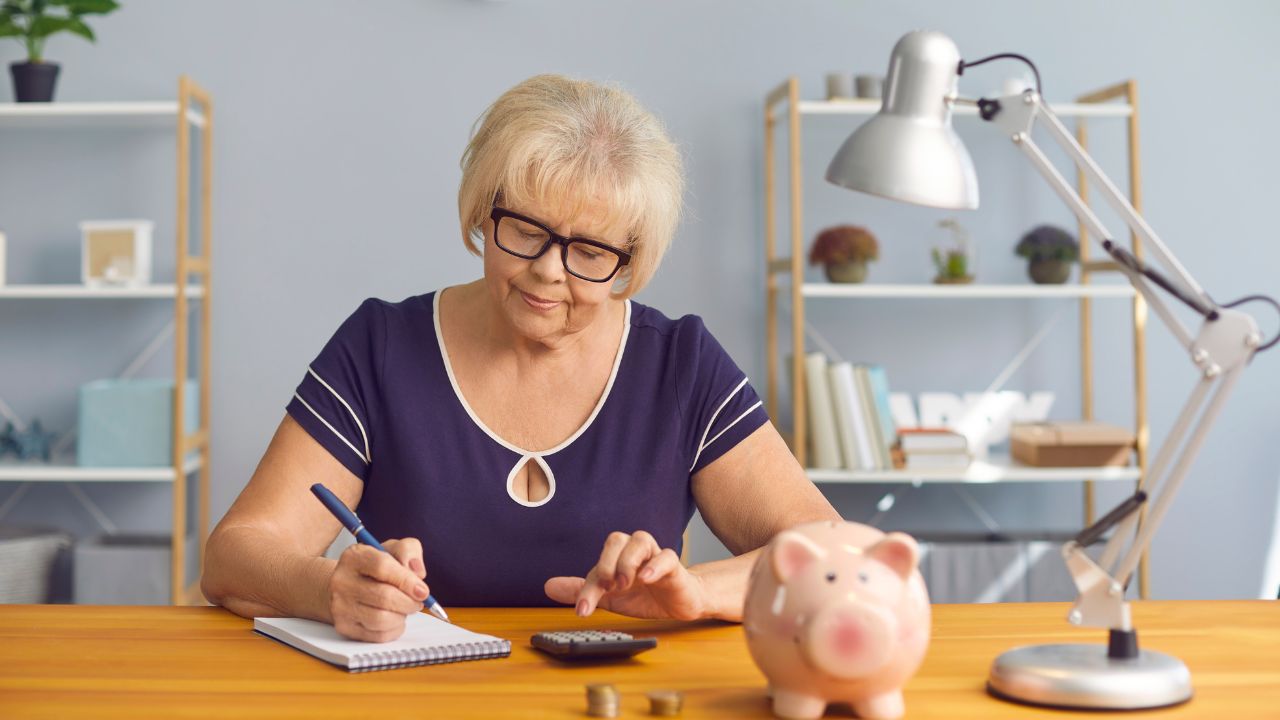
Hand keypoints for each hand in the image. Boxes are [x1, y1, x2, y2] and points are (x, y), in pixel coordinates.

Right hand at [328, 538, 429, 641]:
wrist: (348, 587)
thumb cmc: (375, 568)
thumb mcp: (392, 550)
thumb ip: (408, 551)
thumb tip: (417, 572)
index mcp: (354, 556)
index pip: (382, 567)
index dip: (407, 580)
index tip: (423, 590)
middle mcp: (342, 581)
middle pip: (384, 597)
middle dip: (409, 602)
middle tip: (418, 602)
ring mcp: (340, 606)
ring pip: (381, 619)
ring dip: (402, 616)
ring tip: (403, 608)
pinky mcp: (345, 627)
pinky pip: (379, 635)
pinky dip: (395, 629)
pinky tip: (394, 619)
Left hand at [544, 531, 710, 620]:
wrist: (680, 602)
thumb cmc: (645, 595)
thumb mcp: (611, 598)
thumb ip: (584, 591)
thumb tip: (548, 586)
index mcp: (617, 559)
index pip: (597, 565)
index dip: (587, 589)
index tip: (583, 610)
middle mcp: (634, 553)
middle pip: (617, 540)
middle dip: (607, 563)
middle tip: (607, 587)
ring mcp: (654, 557)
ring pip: (640, 540)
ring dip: (628, 561)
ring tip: (625, 583)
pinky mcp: (674, 566)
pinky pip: (666, 556)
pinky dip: (655, 565)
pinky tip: (646, 578)